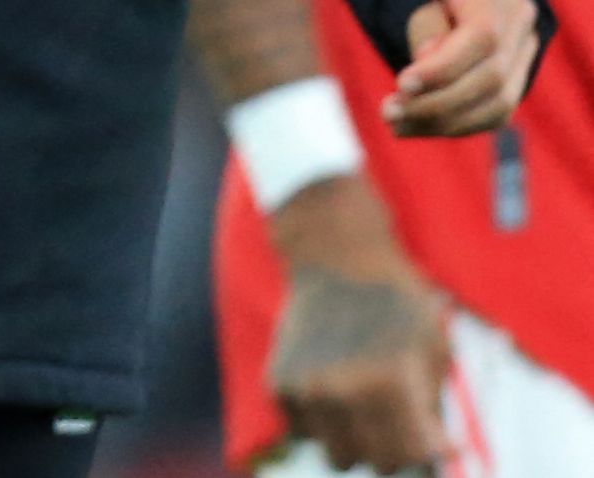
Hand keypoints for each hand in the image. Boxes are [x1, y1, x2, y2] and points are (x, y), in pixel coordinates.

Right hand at [262, 171, 452, 472]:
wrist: (336, 258)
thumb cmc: (398, 303)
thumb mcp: (436, 350)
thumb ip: (434, 407)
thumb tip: (437, 456)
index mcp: (391, 381)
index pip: (416, 455)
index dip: (433, 449)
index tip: (436, 436)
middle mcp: (344, 389)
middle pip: (378, 464)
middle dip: (397, 451)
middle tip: (402, 422)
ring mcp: (306, 388)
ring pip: (340, 456)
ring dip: (359, 442)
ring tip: (368, 408)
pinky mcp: (279, 383)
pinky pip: (307, 432)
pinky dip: (325, 422)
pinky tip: (336, 388)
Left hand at [385, 0, 540, 137]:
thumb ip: (425, 24)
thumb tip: (427, 59)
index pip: (483, 36)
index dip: (444, 67)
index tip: (402, 85)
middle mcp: (520, 21)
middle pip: (492, 77)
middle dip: (437, 102)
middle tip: (389, 113)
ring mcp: (526, 53)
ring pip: (498, 104)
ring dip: (443, 122)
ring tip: (396, 125)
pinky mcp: (518, 82)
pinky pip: (494, 115)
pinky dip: (455, 127)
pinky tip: (417, 127)